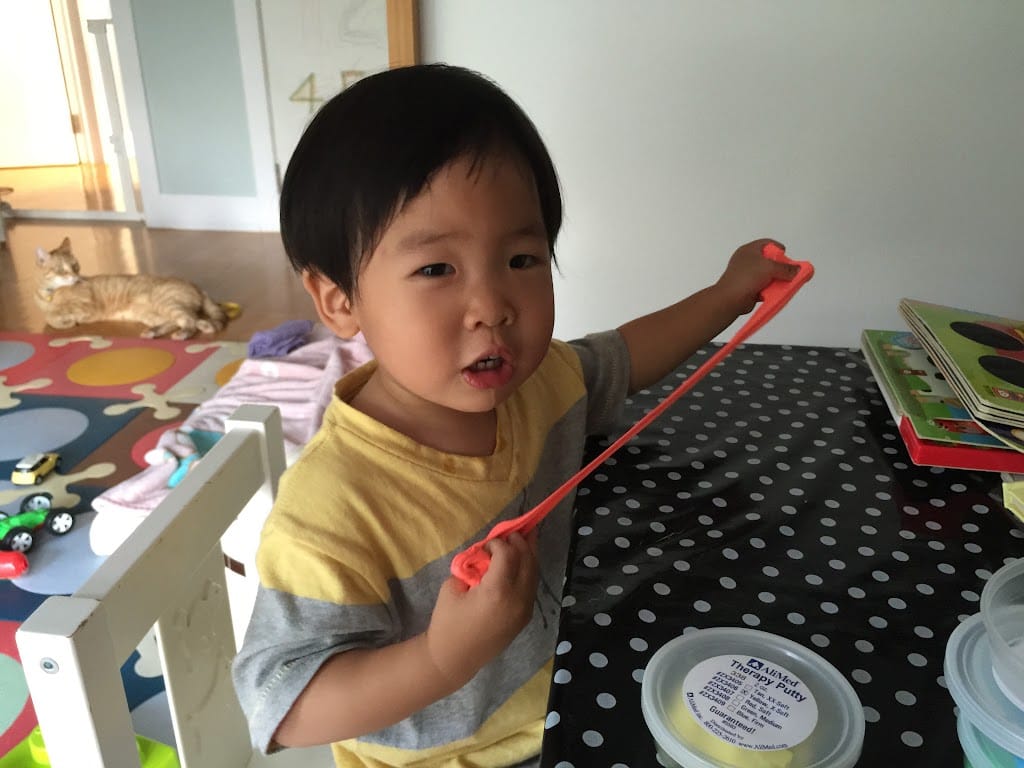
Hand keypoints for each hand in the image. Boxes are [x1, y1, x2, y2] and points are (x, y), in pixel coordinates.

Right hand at [426, 531, 539, 686]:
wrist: (454, 659)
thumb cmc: (447, 623)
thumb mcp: (452, 587)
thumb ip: (471, 567)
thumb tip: (485, 556)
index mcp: (497, 591)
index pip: (507, 554)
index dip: (498, 543)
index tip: (487, 545)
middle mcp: (517, 599)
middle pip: (528, 560)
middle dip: (522, 542)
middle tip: (514, 531)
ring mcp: (524, 610)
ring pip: (534, 573)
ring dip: (529, 554)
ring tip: (523, 540)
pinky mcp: (525, 617)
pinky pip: (532, 586)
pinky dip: (528, 570)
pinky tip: (520, 562)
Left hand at [714, 238, 799, 314]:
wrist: (730, 298)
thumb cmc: (747, 277)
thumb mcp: (770, 268)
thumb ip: (786, 268)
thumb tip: (798, 270)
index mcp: (749, 249)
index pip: (767, 243)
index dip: (779, 249)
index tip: (787, 257)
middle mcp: (747, 260)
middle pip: (769, 260)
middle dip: (780, 267)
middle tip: (789, 273)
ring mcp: (746, 274)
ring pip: (767, 275)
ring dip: (776, 280)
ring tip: (784, 284)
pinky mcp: (748, 287)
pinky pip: (763, 286)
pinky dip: (770, 289)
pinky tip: (776, 293)